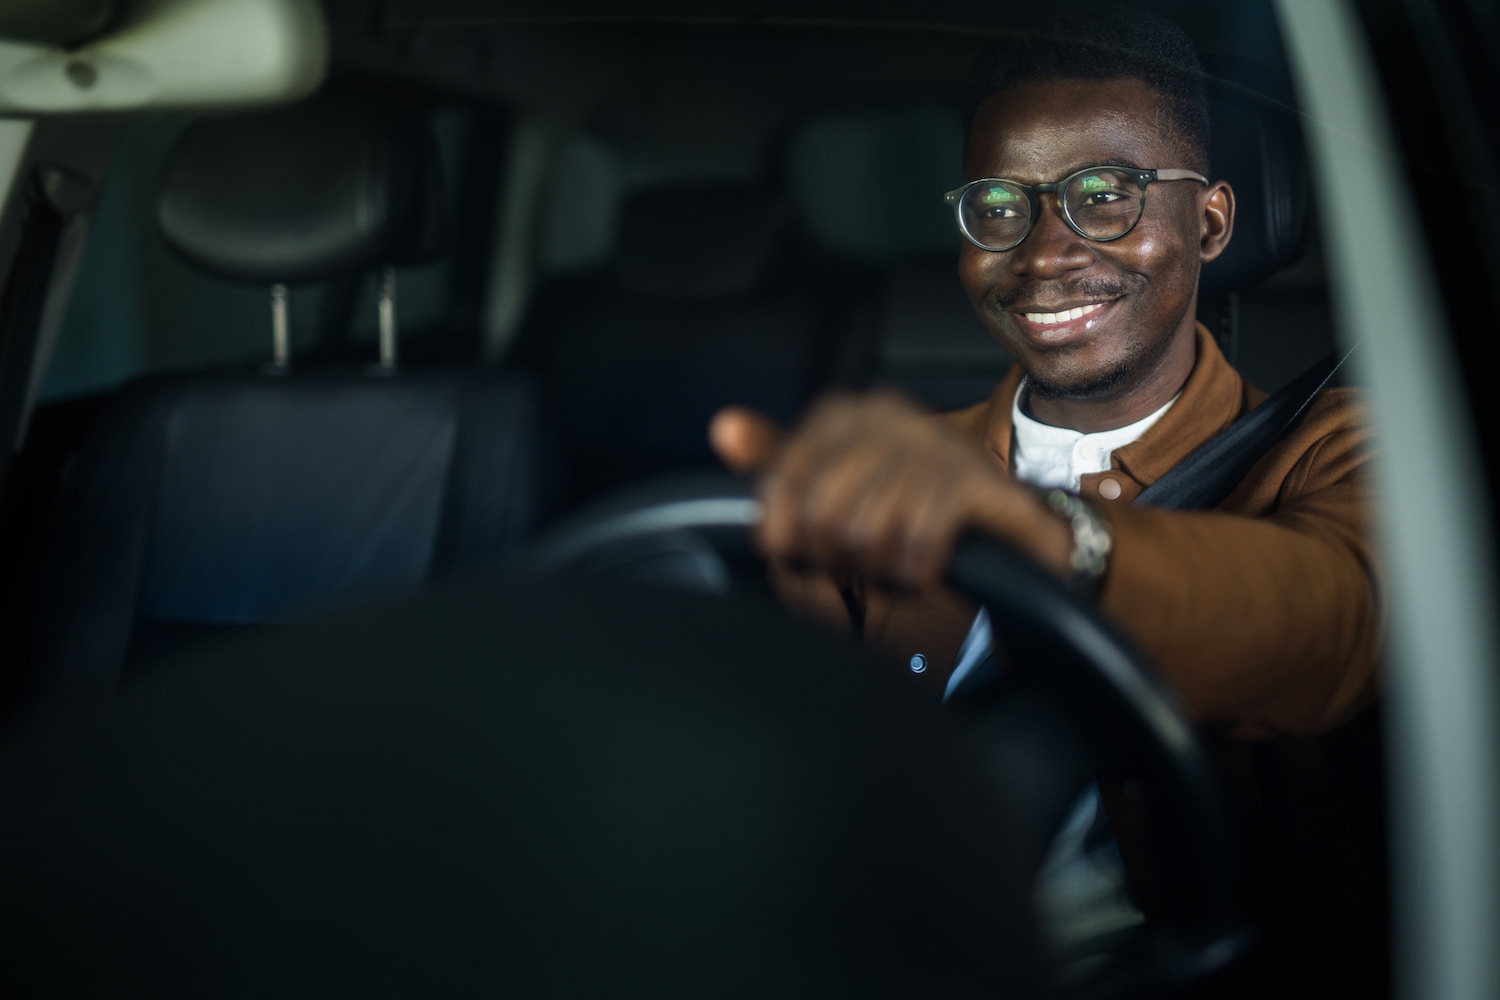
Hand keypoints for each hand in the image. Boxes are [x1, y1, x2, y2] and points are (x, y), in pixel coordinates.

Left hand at [709, 391, 1071, 588]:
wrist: (1008, 531)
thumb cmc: (909, 510)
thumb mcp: (834, 492)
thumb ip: (778, 465)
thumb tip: (723, 427)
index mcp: (843, 414)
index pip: (779, 483)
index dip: (787, 538)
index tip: (807, 558)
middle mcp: (886, 414)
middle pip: (820, 512)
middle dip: (837, 558)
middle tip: (862, 567)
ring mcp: (933, 443)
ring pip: (866, 531)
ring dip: (879, 570)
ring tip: (896, 568)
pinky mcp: (974, 480)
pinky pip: (917, 541)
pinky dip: (914, 572)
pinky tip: (923, 571)